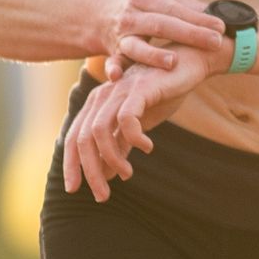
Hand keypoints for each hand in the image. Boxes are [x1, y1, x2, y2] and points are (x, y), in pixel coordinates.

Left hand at [62, 51, 213, 200]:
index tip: (74, 190)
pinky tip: (147, 147)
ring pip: (99, 132)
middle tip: (103, 195)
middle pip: (83, 140)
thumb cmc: (160, 94)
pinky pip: (126, 119)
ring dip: (112, 159)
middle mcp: (101, 97)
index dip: (71, 165)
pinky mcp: (138, 89)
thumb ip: (119, 145)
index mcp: (96, 105)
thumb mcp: (136, 125)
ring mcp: (118, 91)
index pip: (73, 138)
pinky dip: (134, 138)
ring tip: (127, 174)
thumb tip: (105, 174)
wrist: (186, 64)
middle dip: (90, 171)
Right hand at [95, 0, 224, 78]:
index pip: (176, 8)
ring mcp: (121, 35)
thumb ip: (185, 6)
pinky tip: (117, 77)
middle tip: (215, 42)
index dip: (198, 18)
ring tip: (173, 62)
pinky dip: (113, 69)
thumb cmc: (138, 8)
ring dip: (153, 54)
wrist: (96, 15)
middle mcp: (133, 15)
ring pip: (137, 45)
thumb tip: (215, 12)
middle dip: (189, 33)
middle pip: (162, 24)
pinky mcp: (112, 52)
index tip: (221, 27)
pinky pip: (112, 62)